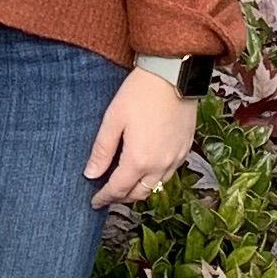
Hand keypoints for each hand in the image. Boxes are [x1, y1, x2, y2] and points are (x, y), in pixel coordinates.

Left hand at [85, 67, 197, 209]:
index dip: (104, 198)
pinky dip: (155, 178)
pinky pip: (169, 173)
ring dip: (139, 189)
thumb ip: (102, 150)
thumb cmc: (140, 93)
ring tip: (125, 184)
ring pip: (156, 186)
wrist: (173, 75)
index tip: (94, 202)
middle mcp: (160, 165)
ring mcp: (176, 158)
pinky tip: (146, 168)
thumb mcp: (113, 120)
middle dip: (122, 198)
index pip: (118, 189)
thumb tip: (91, 175)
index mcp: (139, 160)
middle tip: (108, 194)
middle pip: (139, 194)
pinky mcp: (185, 148)